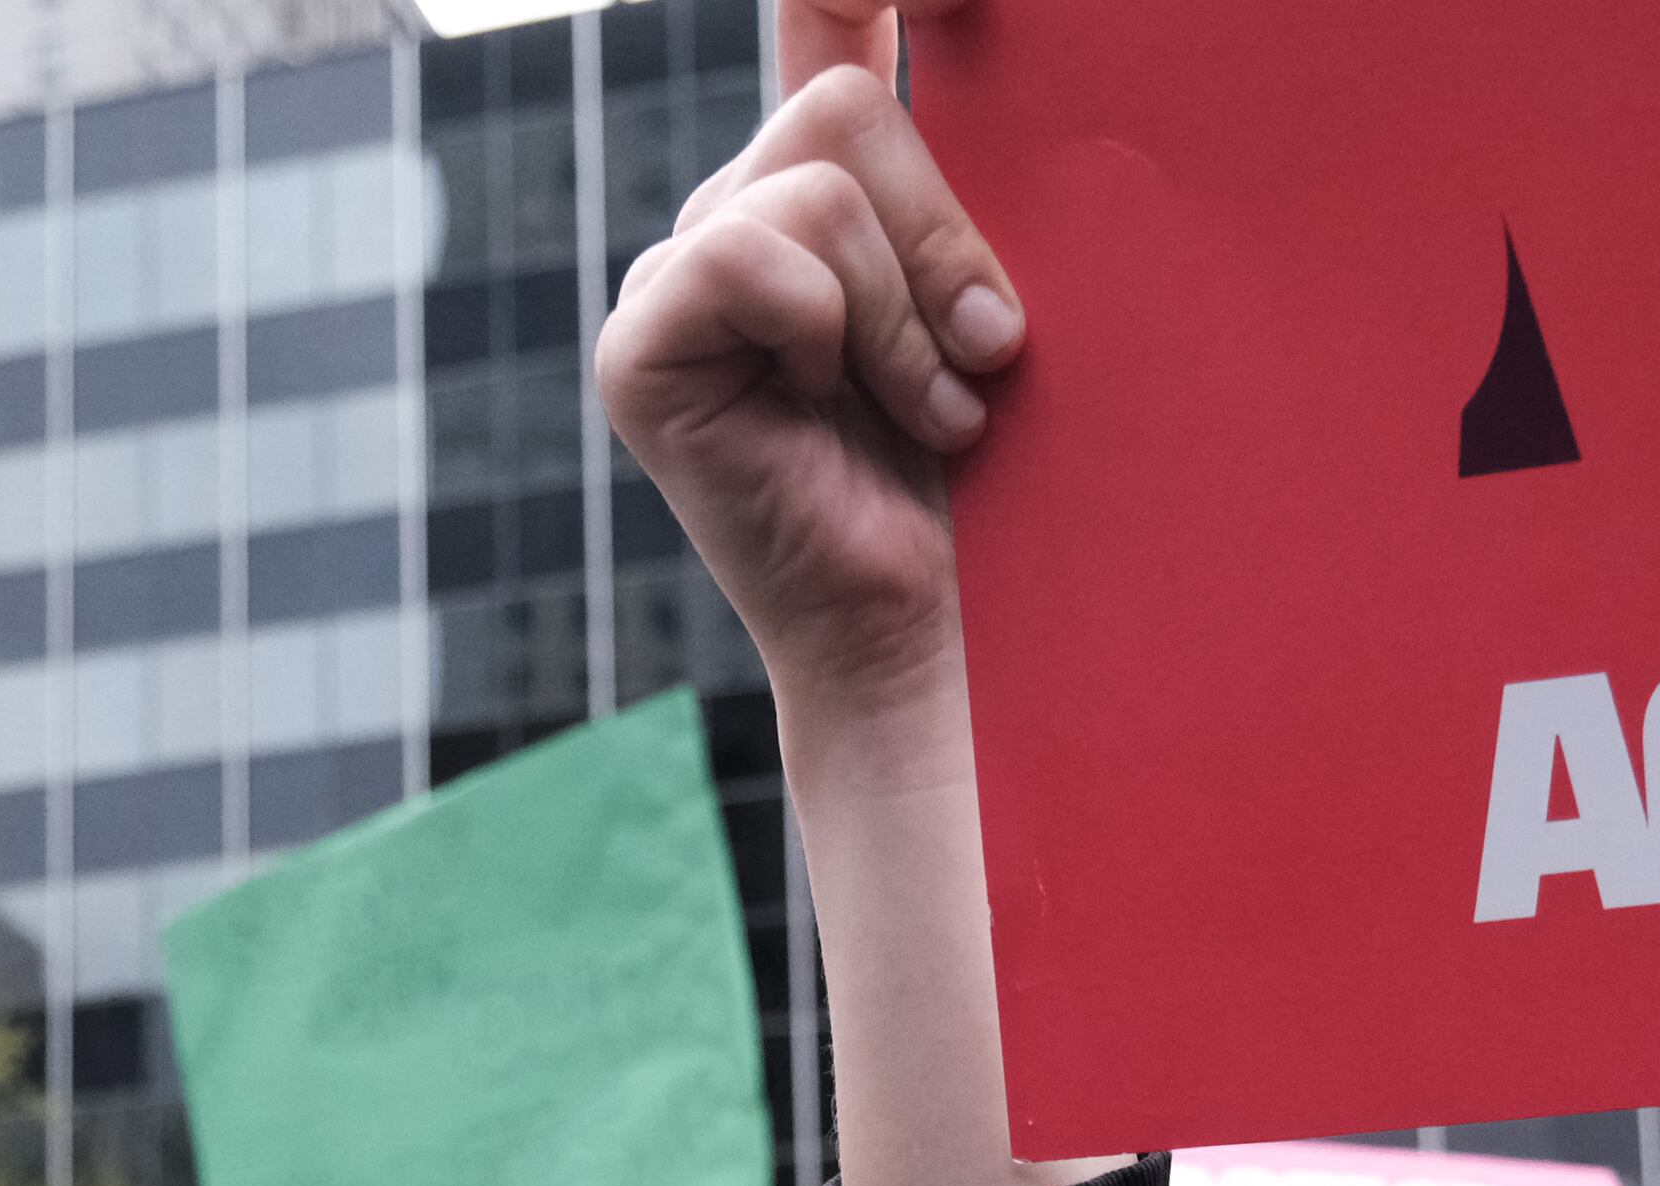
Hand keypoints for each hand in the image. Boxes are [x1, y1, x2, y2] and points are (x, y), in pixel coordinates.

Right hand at [603, 5, 1076, 1185]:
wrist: (953, 648)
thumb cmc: (1008, 496)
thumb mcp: (1014, 310)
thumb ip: (988, 192)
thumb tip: (957, 30)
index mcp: (824, 201)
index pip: (831, 23)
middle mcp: (737, 224)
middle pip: (844, 104)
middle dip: (946, 229)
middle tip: (989, 354)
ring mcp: (678, 285)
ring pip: (813, 180)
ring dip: (906, 305)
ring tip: (934, 411)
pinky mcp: (644, 348)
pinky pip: (751, 254)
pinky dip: (834, 334)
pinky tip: (855, 418)